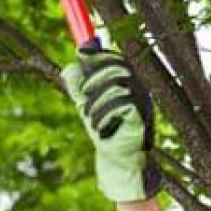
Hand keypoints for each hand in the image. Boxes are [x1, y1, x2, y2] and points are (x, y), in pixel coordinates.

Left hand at [61, 49, 159, 202]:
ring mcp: (141, 102)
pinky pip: (118, 105)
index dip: (98, 53)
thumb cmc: (104, 131)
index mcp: (127, 83)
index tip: (81, 51)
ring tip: (93, 119)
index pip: (115, 58)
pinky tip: (102, 129)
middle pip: (115, 67)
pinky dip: (102, 117)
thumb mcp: (86, 106)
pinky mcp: (141, 116)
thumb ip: (78, 87)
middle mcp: (138, 88)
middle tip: (85, 96)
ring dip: (95, 104)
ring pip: (113, 86)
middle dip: (93, 79)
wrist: (116, 159)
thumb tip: (69, 67)